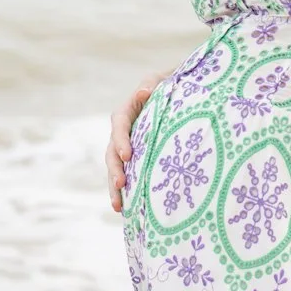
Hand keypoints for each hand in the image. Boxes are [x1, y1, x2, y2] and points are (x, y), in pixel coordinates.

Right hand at [105, 71, 167, 211]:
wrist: (177, 94)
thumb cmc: (169, 85)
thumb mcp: (161, 81)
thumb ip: (151, 85)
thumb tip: (144, 91)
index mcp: (127, 111)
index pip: (120, 125)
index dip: (122, 140)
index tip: (128, 156)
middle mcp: (123, 131)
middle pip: (113, 151)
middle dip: (115, 170)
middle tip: (121, 186)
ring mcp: (128, 146)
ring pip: (116, 167)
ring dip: (115, 187)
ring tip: (118, 206)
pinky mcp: (136, 158)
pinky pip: (127, 174)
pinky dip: (125, 191)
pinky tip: (126, 209)